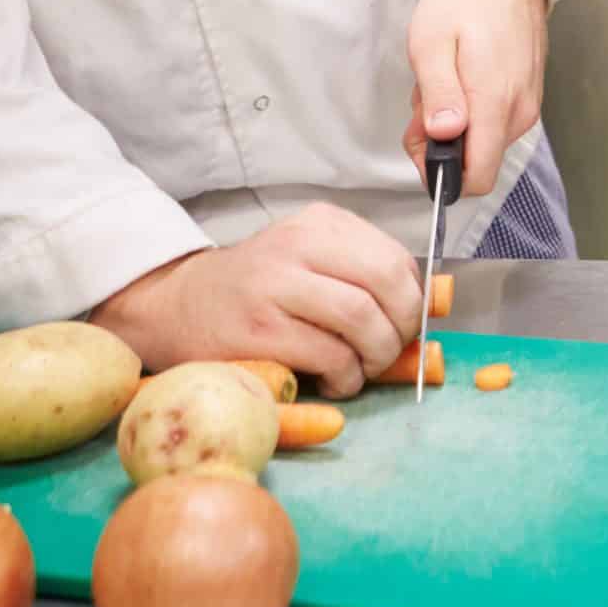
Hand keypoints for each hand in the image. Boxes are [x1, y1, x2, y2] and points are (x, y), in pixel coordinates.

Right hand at [87, 202, 423, 398]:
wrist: (177, 305)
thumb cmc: (256, 290)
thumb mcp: (308, 262)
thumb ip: (359, 275)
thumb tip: (429, 307)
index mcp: (320, 224)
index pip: (395, 259)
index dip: (414, 301)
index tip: (405, 326)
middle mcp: (299, 246)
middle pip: (387, 285)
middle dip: (402, 328)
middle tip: (389, 352)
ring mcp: (276, 285)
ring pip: (362, 320)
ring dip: (376, 357)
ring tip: (360, 370)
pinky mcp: (259, 329)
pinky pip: (329, 355)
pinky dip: (346, 377)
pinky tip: (336, 381)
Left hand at [405, 0, 553, 198]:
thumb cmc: (466, 4)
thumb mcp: (432, 41)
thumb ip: (438, 93)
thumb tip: (444, 135)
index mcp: (494, 101)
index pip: (476, 178)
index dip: (441, 174)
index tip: (422, 141)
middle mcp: (518, 113)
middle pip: (477, 164)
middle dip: (442, 146)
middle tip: (423, 103)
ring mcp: (526, 107)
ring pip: (483, 146)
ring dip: (455, 128)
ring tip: (443, 83)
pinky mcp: (527, 101)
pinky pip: (494, 127)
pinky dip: (471, 115)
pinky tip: (461, 81)